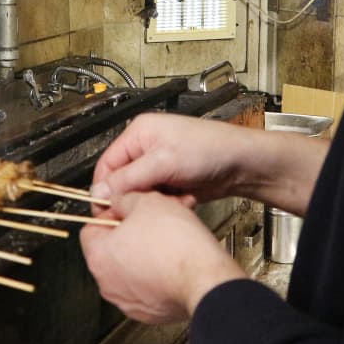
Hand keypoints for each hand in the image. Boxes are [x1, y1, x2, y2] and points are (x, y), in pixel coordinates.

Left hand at [80, 192, 244, 323]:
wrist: (205, 279)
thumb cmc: (178, 245)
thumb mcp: (148, 201)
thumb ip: (125, 199)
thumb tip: (121, 201)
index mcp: (99, 256)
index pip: (91, 228)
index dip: (112, 214)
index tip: (128, 211)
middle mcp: (107, 283)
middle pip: (110, 250)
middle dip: (129, 235)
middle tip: (150, 224)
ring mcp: (127, 301)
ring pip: (128, 270)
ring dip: (142, 256)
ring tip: (165, 243)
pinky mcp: (148, 313)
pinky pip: (145, 288)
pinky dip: (155, 277)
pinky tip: (172, 264)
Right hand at [91, 112, 327, 214]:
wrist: (244, 163)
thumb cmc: (210, 149)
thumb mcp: (163, 162)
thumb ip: (128, 178)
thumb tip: (99, 193)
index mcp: (139, 133)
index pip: (106, 165)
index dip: (105, 189)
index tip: (106, 210)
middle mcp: (147, 148)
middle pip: (124, 182)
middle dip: (139, 196)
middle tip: (154, 201)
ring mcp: (161, 165)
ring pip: (143, 194)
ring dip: (158, 201)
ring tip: (177, 196)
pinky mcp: (174, 181)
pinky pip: (160, 200)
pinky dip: (171, 204)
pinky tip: (187, 198)